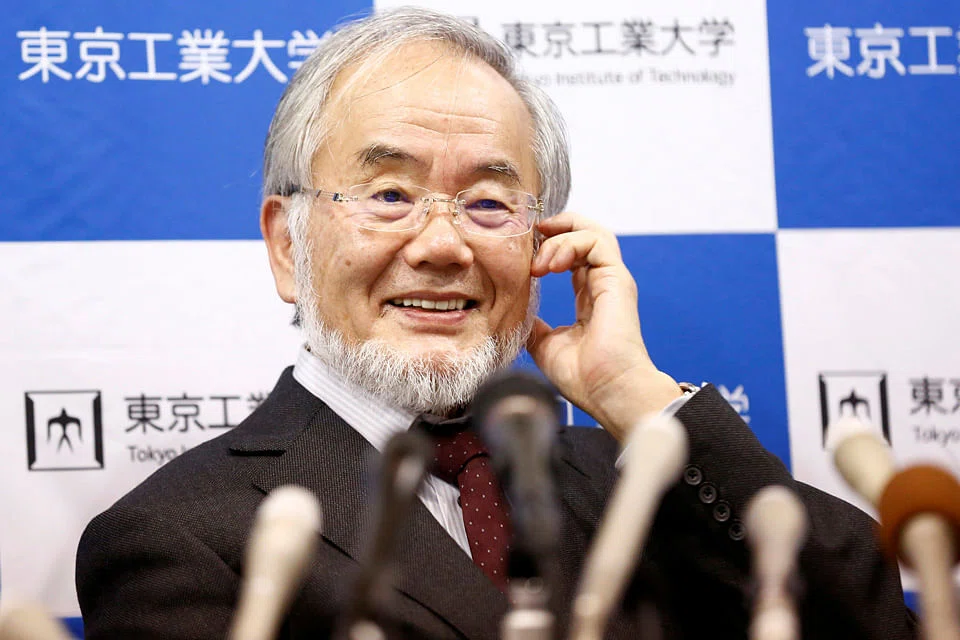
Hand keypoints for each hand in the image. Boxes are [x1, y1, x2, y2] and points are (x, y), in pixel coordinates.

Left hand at [527, 213, 681, 441]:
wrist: (606, 391)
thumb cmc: (584, 377)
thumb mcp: (546, 345)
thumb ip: (535, 326)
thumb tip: (518, 316)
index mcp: (588, 298)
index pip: (572, 255)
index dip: (548, 245)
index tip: (524, 253)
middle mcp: (602, 284)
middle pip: (584, 235)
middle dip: (555, 229)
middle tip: (531, 240)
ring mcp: (611, 280)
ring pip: (592, 232)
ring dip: (559, 238)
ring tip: (539, 264)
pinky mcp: (617, 279)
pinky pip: (597, 241)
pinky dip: (571, 243)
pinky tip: (552, 263)